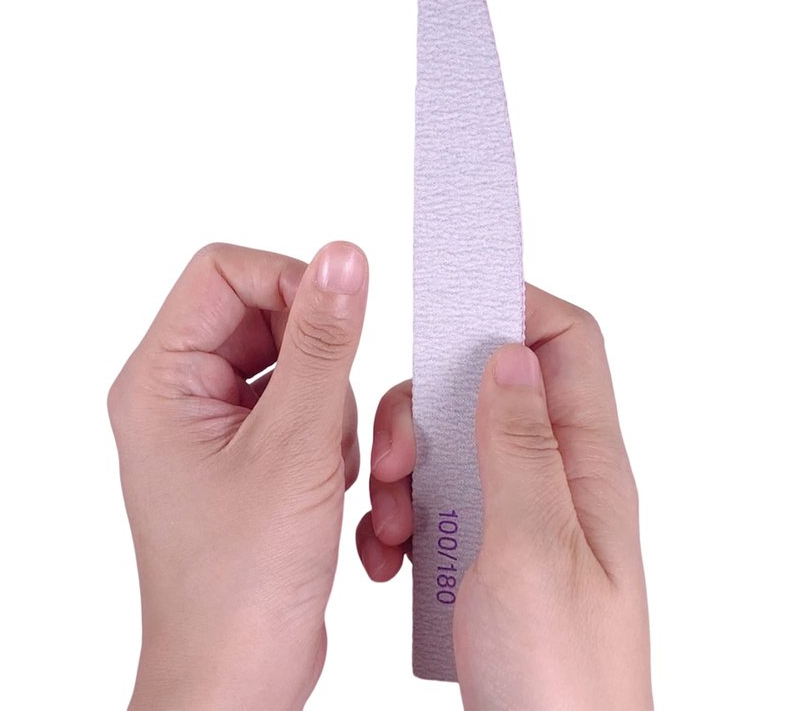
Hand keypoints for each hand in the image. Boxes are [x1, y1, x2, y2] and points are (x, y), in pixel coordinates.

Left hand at [108, 241, 367, 709]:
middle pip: (263, 316)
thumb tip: (342, 257)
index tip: (341, 319)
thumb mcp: (297, 445)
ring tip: (330, 467)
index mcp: (161, 380)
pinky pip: (301, 404)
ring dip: (331, 405)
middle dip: (319, 360)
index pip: (224, 272)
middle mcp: (181, 394)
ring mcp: (215, 424)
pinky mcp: (247, 451)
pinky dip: (330, 433)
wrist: (240, 674)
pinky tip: (330, 484)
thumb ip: (324, 342)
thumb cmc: (242, 581)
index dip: (289, 282)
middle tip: (333, 414)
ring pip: (292, 362)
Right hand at [356, 284, 652, 709]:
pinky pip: (433, 498)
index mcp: (585, 465)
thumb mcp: (534, 548)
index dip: (514, 306)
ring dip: (405, 470)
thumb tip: (509, 353)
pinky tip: (387, 554)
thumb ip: (518, 444)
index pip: (565, 343)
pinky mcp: (482, 547)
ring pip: (449, 443)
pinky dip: (399, 514)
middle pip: (487, 387)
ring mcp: (515, 512)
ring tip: (388, 524)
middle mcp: (552, 478)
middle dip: (427, 405)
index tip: (452, 299)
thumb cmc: (561, 679)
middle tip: (398, 454)